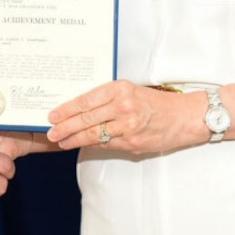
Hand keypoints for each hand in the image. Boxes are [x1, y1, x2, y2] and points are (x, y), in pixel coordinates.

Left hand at [46, 79, 198, 153]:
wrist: (183, 117)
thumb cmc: (156, 102)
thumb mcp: (131, 91)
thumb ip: (108, 98)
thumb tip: (81, 108)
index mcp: (120, 89)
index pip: (86, 100)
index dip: (67, 109)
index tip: (53, 115)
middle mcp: (123, 106)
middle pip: (86, 118)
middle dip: (65, 127)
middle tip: (51, 132)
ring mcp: (128, 126)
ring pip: (93, 134)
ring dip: (74, 139)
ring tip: (60, 141)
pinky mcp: (133, 142)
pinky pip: (106, 144)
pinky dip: (91, 145)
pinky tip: (80, 145)